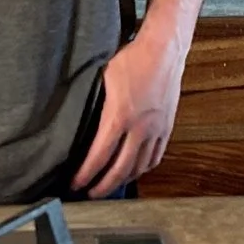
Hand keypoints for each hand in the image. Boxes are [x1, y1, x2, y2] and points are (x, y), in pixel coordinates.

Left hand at [72, 35, 185, 197]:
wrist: (164, 50)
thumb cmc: (132, 60)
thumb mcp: (104, 79)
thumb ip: (95, 104)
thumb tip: (80, 118)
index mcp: (119, 116)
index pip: (99, 156)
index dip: (86, 174)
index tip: (76, 183)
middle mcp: (139, 128)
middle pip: (120, 169)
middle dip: (103, 186)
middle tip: (91, 193)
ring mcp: (156, 129)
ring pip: (140, 166)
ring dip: (124, 180)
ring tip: (111, 185)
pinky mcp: (167, 127)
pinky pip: (156, 156)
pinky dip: (144, 168)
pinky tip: (136, 170)